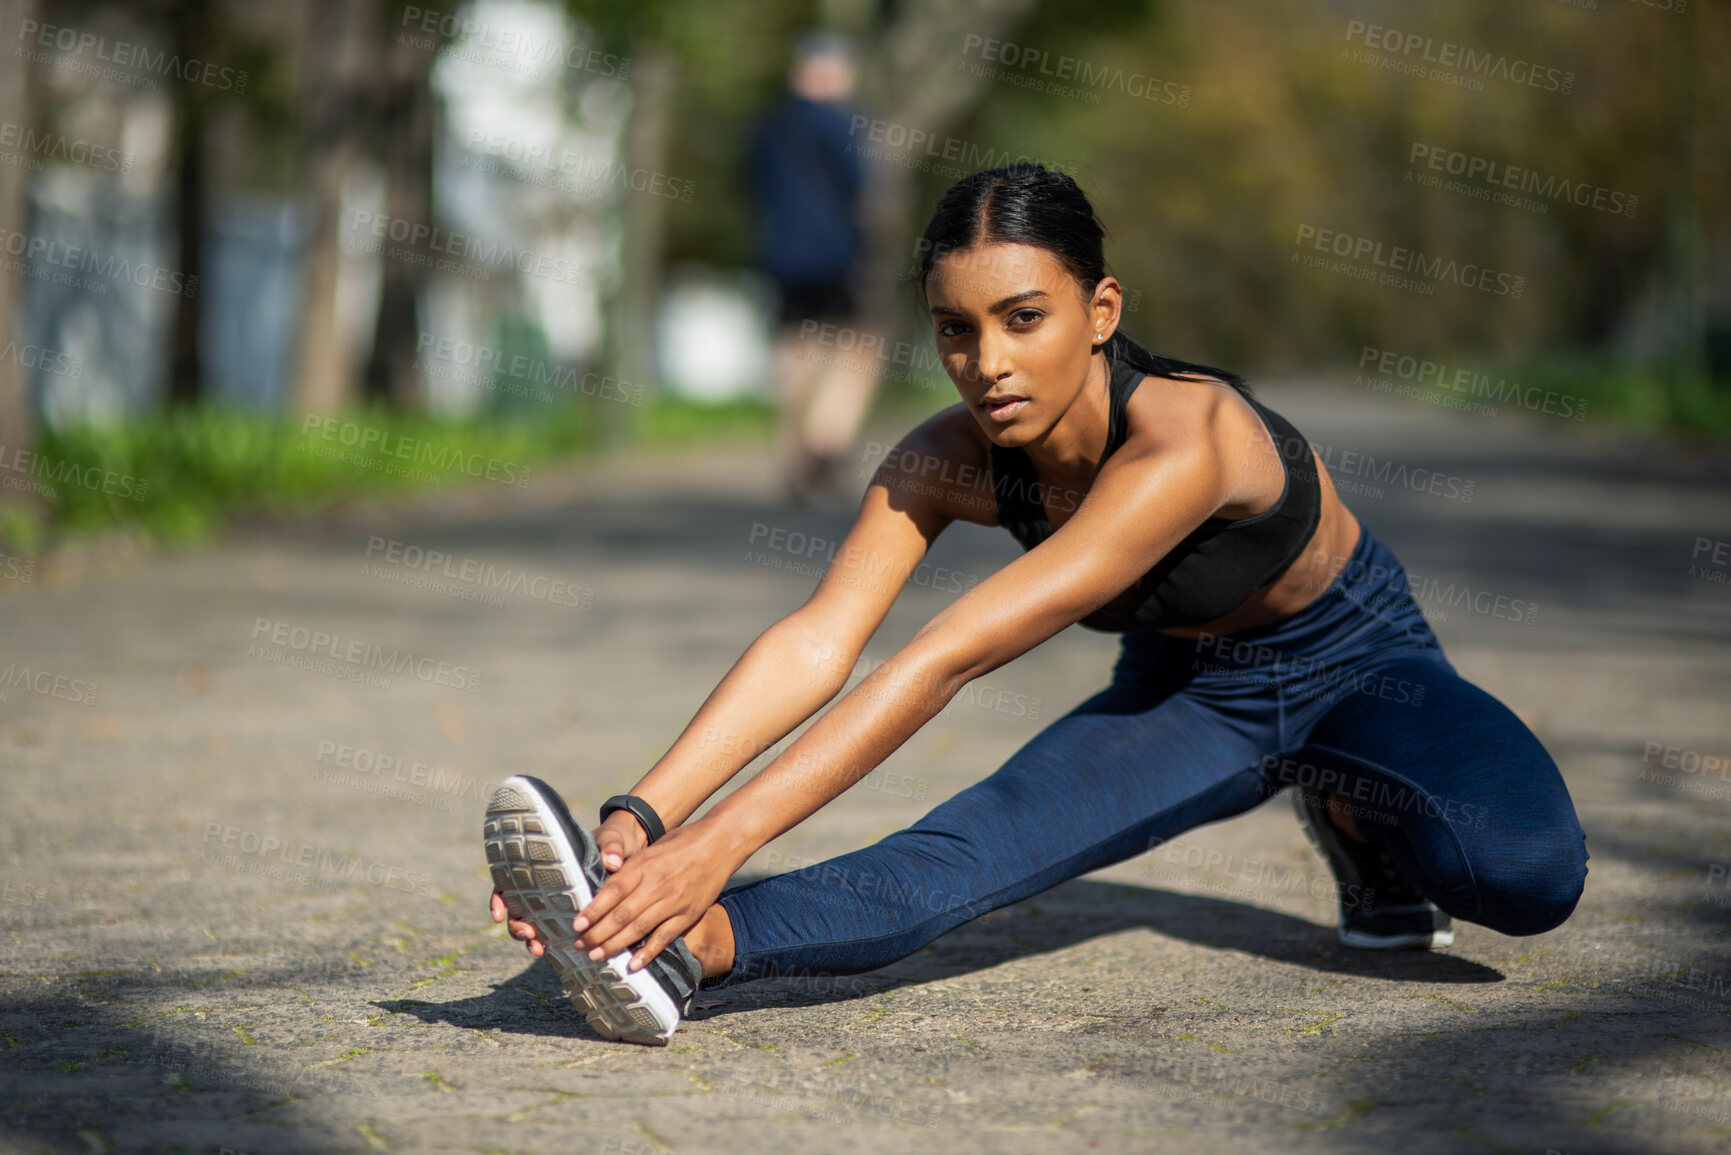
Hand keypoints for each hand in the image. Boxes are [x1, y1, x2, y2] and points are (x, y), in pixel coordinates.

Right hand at [488, 813, 651, 957]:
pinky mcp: (573, 913)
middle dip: (516, 926)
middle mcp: (546, 884)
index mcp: (545, 863)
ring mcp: (557, 900)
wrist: (631, 849)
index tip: (499, 915)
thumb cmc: (615, 839)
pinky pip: (555, 931)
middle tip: (528, 934)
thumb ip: (611, 847)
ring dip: (530, 940)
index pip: (508, 881)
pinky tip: (554, 953)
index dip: (499, 899)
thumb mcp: (614, 838)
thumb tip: (612, 861)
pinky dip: (551, 943)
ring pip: (532, 924)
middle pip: (517, 908)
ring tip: (539, 950)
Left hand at [573, 818, 731, 972]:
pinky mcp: (689, 913)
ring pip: (639, 928)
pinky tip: (633, 963)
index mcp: (644, 864)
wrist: (721, 842)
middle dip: (597, 933)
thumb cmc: (682, 842)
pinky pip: (665, 936)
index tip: (576, 924)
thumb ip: (631, 869)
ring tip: (596, 955)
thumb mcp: (652, 848)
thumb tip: (606, 889)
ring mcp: (674, 901)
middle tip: (580, 945)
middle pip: (621, 914)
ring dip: (615, 944)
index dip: (593, 910)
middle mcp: (657, 884)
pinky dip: (648, 951)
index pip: (613, 890)